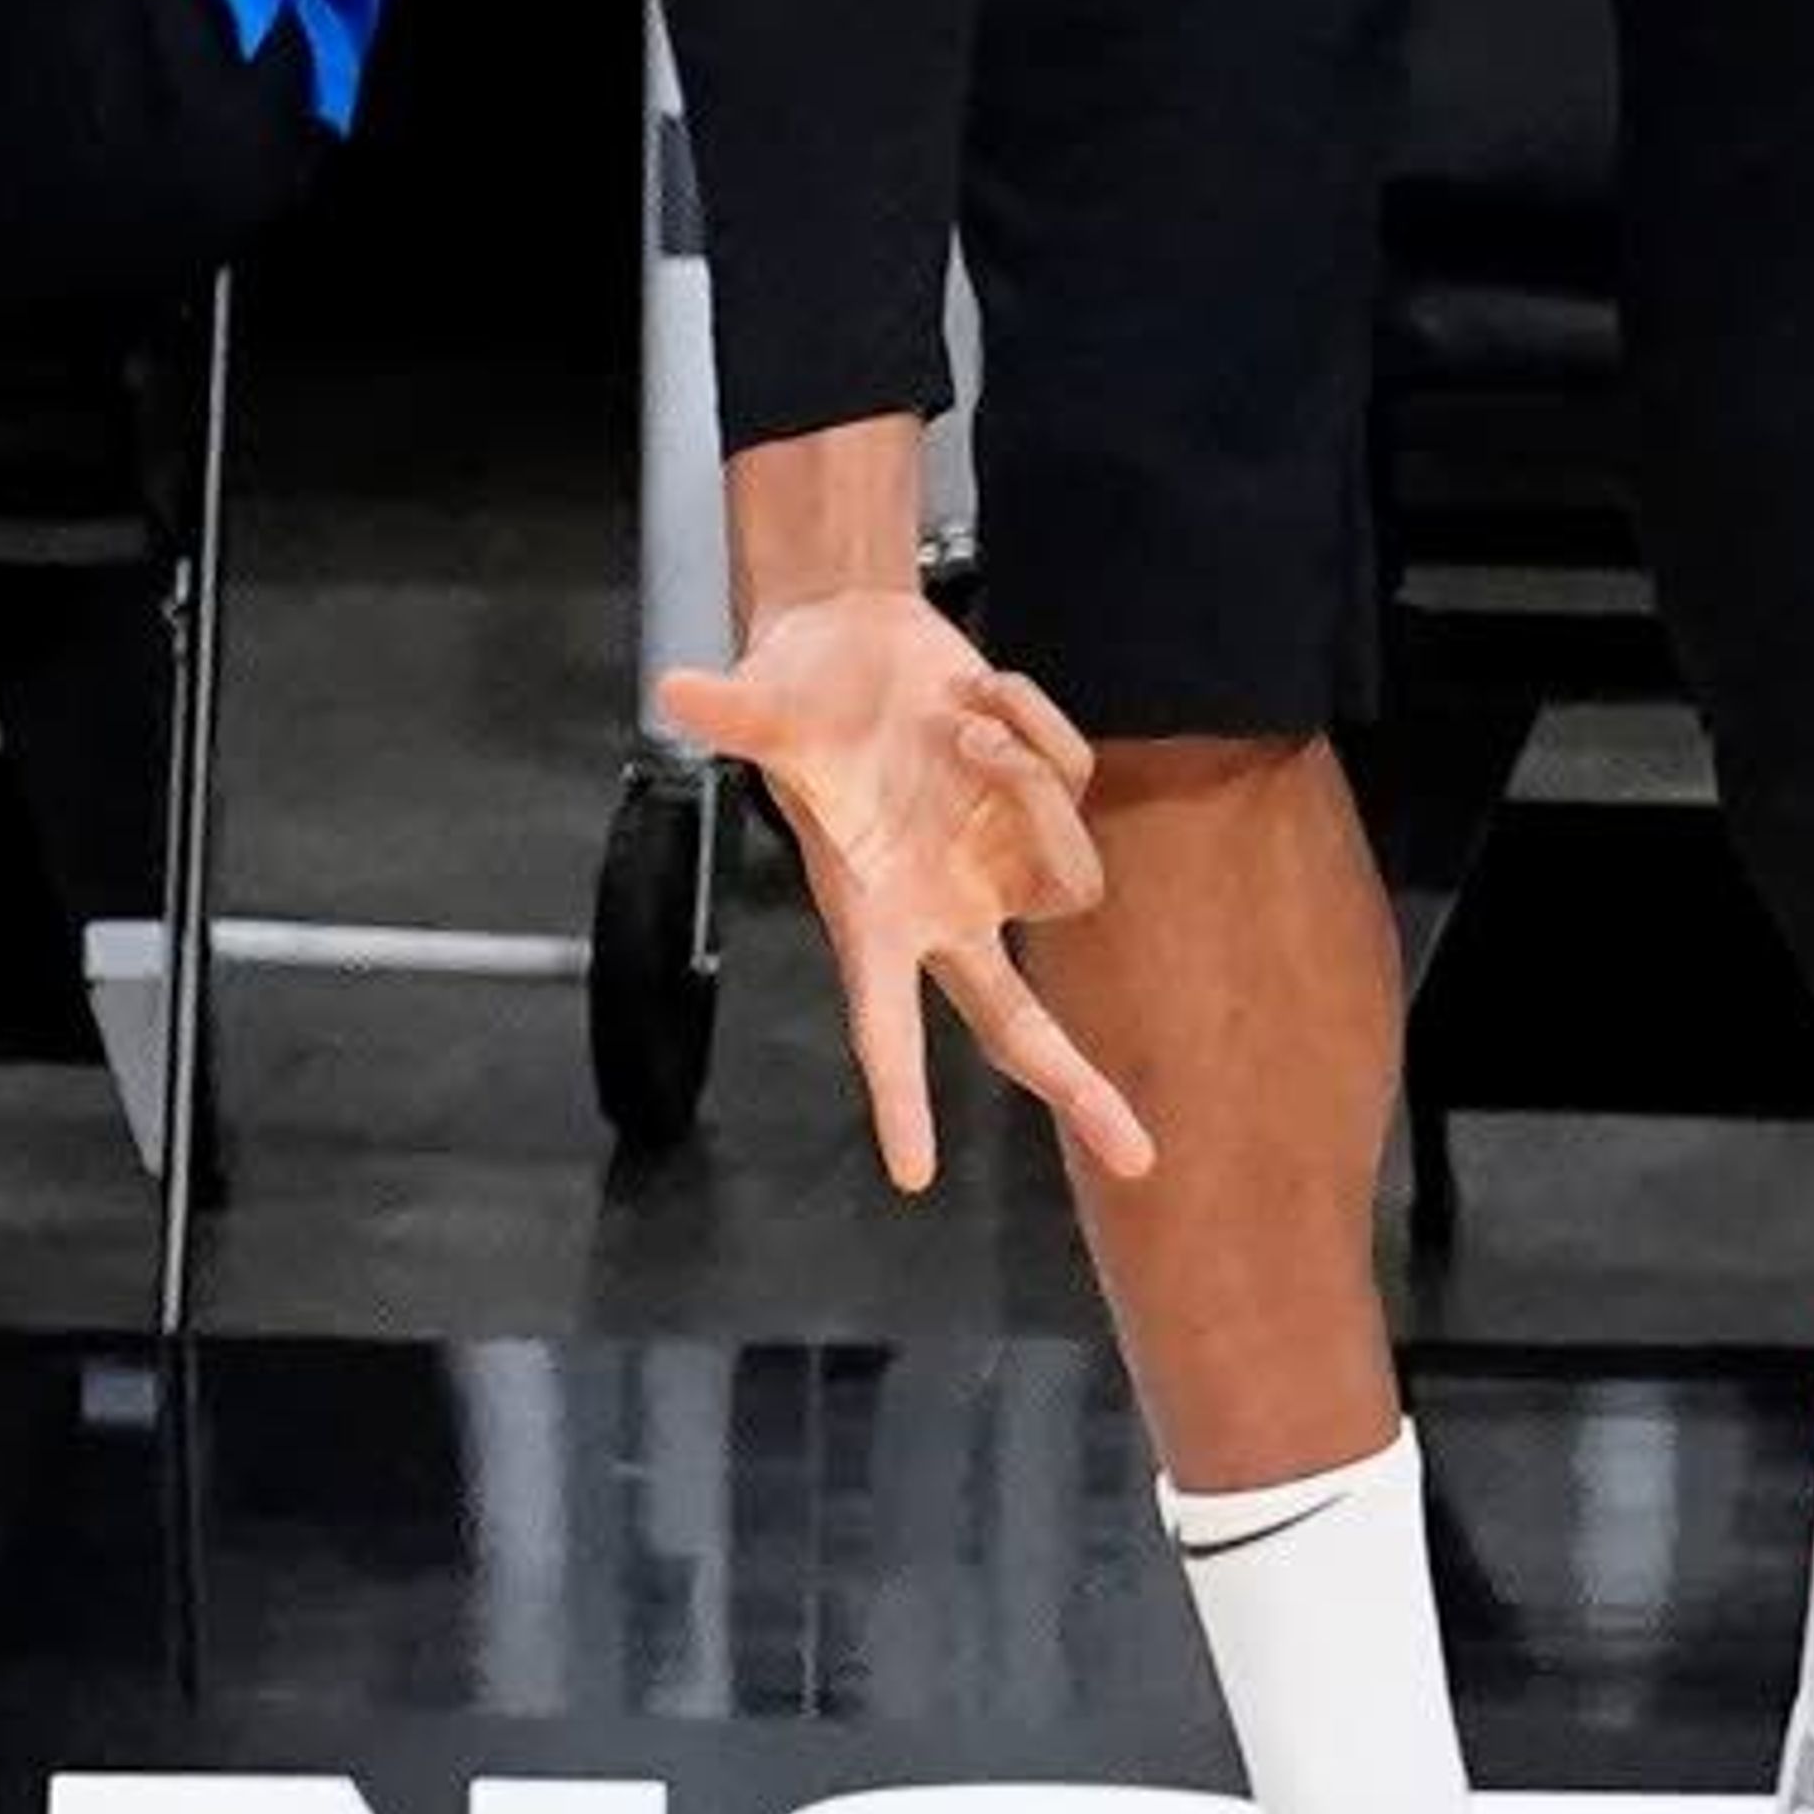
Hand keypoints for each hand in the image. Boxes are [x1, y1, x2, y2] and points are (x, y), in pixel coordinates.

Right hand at [654, 585, 1152, 1196]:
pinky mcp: (1039, 808)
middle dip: (1076, 1089)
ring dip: (1029, 787)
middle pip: (1017, 1023)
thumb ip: (731, 716)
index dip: (898, 1098)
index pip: (882, 1026)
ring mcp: (998, 864)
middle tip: (1137, 1160)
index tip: (913, 1175)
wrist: (850, 637)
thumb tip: (675, 690)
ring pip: (1073, 877)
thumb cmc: (795, 690)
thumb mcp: (763, 710)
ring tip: (961, 723)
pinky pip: (1076, 782)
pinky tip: (982, 692)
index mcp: (870, 916)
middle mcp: (943, 908)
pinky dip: (1038, 727)